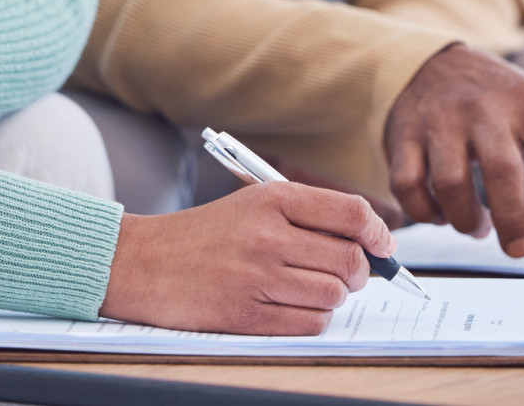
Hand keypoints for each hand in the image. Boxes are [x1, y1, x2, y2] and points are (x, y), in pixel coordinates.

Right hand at [100, 183, 393, 334]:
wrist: (142, 262)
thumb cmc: (204, 235)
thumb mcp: (252, 204)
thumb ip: (307, 215)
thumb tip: (370, 243)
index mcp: (272, 199)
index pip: (352, 212)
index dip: (378, 232)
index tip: (382, 245)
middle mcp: (267, 235)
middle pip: (350, 259)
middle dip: (358, 271)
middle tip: (346, 273)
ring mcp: (257, 277)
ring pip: (334, 294)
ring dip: (332, 297)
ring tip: (308, 288)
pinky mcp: (246, 315)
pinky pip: (310, 324)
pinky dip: (312, 319)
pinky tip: (293, 307)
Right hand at [385, 44, 523, 256]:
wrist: (432, 62)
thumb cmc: (494, 102)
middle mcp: (483, 109)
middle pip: (501, 170)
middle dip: (513, 220)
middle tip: (520, 248)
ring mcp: (439, 120)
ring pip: (450, 183)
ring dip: (467, 220)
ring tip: (479, 226)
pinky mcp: (403, 135)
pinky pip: (407, 185)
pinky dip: (424, 213)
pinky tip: (440, 214)